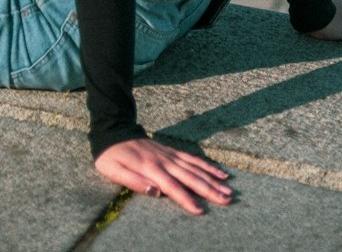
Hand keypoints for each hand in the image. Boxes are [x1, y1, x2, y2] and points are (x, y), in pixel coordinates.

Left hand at [94, 137, 232, 215]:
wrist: (114, 131)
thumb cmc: (112, 156)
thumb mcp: (113, 170)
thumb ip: (133, 181)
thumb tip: (155, 192)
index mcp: (150, 168)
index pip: (172, 187)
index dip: (186, 199)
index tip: (201, 210)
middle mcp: (164, 161)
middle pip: (190, 177)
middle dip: (209, 189)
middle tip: (227, 199)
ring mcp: (170, 154)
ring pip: (195, 167)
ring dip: (213, 178)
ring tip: (229, 188)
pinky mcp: (171, 151)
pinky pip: (192, 158)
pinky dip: (207, 165)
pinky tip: (219, 172)